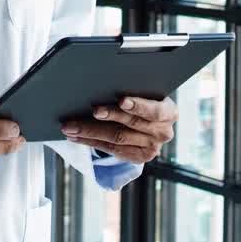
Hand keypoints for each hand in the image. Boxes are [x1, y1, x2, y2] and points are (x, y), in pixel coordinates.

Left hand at [60, 96, 177, 163]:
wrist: (151, 120)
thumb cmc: (144, 99)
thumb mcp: (146, 92)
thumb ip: (133, 88)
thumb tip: (104, 83)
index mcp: (169, 112)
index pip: (154, 109)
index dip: (138, 105)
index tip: (122, 100)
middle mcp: (163, 132)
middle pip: (130, 124)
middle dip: (107, 116)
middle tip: (89, 110)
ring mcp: (152, 148)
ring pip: (117, 139)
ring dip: (90, 132)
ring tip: (71, 126)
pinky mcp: (139, 158)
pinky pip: (112, 150)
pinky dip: (91, 142)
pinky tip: (76, 136)